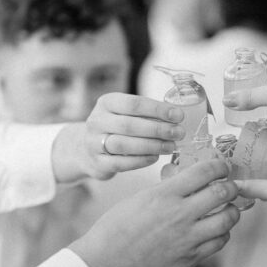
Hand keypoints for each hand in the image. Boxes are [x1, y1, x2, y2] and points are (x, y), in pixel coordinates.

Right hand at [55, 93, 184, 181]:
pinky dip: (140, 161)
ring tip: (171, 146)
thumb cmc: (116, 128)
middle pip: (130, 125)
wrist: (87, 149)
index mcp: (106, 103)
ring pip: (124, 144)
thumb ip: (147, 114)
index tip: (178, 115)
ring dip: (151, 145)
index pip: (134, 104)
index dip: (158, 110)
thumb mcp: (126, 114)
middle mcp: (97, 121)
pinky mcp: (97, 162)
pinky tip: (155, 157)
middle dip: (158, 129)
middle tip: (179, 133)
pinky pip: (120, 163)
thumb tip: (176, 117)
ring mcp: (93, 143)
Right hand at [70, 159, 239, 266]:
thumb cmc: (116, 229)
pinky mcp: (189, 259)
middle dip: (232, 187)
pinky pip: (219, 243)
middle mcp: (180, 214)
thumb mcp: (139, 198)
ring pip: (227, 220)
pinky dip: (223, 234)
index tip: (222, 168)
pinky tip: (216, 231)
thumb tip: (188, 180)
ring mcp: (187, 238)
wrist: (106, 263)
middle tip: (231, 187)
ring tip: (228, 209)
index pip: (205, 172)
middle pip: (223, 193)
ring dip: (232, 211)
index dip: (219, 166)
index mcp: (165, 194)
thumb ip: (167, 189)